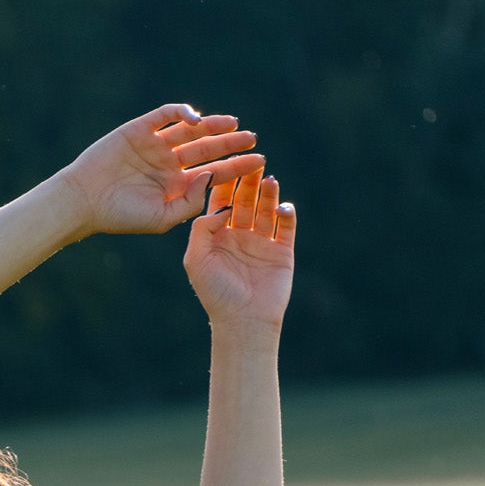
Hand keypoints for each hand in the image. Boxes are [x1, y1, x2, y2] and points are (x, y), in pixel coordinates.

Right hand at [59, 105, 262, 237]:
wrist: (83, 201)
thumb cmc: (120, 216)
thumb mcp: (162, 219)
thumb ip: (190, 202)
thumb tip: (211, 175)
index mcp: (175, 185)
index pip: (213, 172)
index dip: (237, 166)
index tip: (258, 162)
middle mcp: (168, 163)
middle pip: (207, 149)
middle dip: (231, 144)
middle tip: (253, 139)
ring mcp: (155, 145)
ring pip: (190, 131)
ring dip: (213, 126)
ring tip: (234, 124)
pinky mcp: (139, 129)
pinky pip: (165, 115)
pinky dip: (181, 112)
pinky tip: (196, 118)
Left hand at [183, 166, 296, 330]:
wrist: (243, 321)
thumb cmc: (215, 294)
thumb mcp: (197, 259)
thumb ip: (202, 229)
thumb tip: (219, 206)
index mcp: (218, 237)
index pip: (222, 203)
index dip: (226, 184)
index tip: (229, 165)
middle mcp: (240, 236)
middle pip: (246, 201)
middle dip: (249, 183)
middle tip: (254, 164)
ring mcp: (262, 242)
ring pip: (267, 209)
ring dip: (268, 194)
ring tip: (269, 180)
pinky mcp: (282, 251)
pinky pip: (287, 226)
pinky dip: (287, 213)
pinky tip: (282, 206)